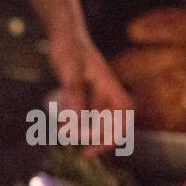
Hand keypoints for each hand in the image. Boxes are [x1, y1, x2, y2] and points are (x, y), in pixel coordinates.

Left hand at [47, 30, 133, 156]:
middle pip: (111, 122)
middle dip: (98, 138)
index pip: (124, 114)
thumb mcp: (69, 71)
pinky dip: (75, 121)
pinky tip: (61, 123)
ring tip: (64, 132)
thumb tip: (76, 122)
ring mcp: (96, 92)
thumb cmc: (69, 48)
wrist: (64, 34)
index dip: (117, 132)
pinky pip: (84, 112)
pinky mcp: (85, 92)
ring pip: (95, 119)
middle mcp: (106, 90)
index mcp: (109, 85)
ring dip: (84, 130)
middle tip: (82, 151)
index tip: (99, 146)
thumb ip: (74, 94)